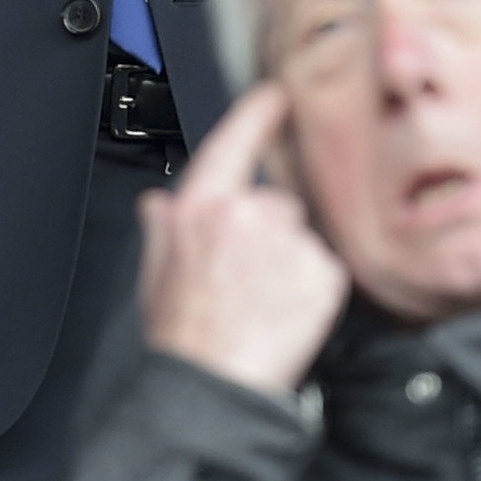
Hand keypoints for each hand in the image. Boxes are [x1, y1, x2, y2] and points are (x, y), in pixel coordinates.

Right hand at [137, 82, 348, 399]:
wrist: (212, 385)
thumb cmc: (182, 336)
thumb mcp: (154, 271)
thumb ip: (162, 228)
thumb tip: (160, 205)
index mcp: (200, 206)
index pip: (233, 141)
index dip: (258, 112)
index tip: (276, 94)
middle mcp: (245, 213)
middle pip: (275, 203)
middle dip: (269, 235)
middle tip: (247, 281)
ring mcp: (288, 241)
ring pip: (303, 239)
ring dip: (292, 265)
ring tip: (263, 305)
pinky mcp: (323, 273)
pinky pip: (326, 271)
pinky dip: (313, 292)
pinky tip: (285, 315)